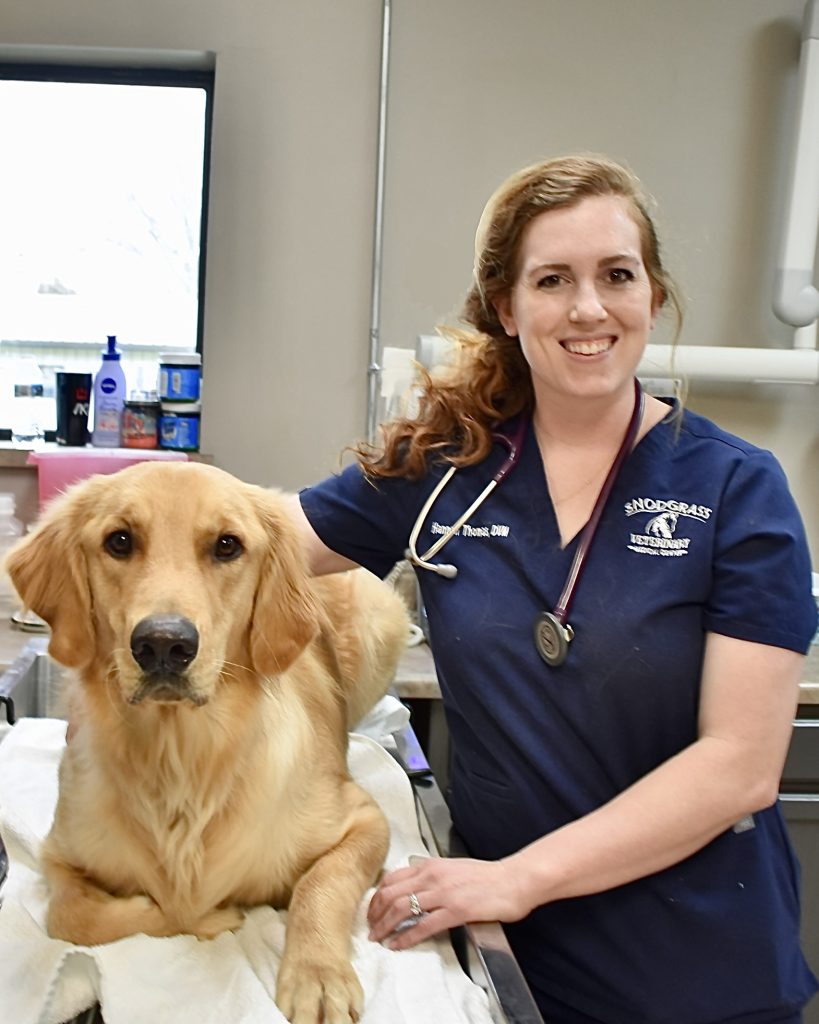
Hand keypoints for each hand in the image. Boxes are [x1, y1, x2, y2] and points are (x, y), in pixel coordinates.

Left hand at [367, 855, 528, 950]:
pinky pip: (422, 926)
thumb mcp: (452, 868)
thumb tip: (415, 887)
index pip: (392, 878)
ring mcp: (443, 893)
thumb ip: (432, 876)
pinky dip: (406, 937)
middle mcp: (432, 876)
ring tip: (378, 938)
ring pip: (401, 909)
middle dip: (375, 913)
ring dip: (385, 926)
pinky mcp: (455, 910)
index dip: (377, 896)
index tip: (373, 909)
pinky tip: (398, 945)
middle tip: (370, 927)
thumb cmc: (487, 876)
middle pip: (390, 894)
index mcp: (430, 865)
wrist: (513, 879)